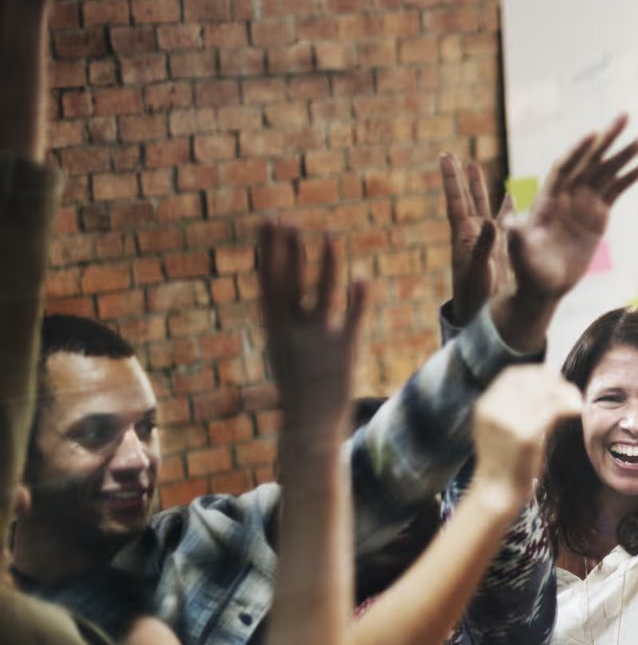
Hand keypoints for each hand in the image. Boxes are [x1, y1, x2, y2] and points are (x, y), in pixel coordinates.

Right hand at [256, 223, 368, 433]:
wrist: (309, 425)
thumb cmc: (298, 384)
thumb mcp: (285, 346)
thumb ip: (288, 316)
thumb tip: (286, 285)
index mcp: (274, 329)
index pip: (268, 281)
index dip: (269, 250)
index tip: (268, 221)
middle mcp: (292, 332)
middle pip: (289, 284)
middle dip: (288, 251)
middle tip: (286, 219)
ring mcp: (318, 342)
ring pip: (322, 297)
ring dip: (325, 268)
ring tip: (329, 238)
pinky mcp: (344, 352)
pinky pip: (352, 321)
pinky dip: (357, 302)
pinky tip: (362, 279)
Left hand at [439, 153, 511, 327]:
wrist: (479, 314)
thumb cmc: (475, 294)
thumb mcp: (479, 269)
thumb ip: (485, 244)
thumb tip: (490, 220)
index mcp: (463, 236)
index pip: (456, 201)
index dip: (451, 180)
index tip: (446, 157)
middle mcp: (471, 234)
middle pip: (465, 199)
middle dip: (461, 178)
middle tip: (452, 155)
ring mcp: (484, 240)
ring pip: (482, 206)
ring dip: (479, 188)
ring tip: (476, 165)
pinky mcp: (497, 248)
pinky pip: (502, 222)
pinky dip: (505, 209)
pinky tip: (510, 196)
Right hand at [470, 365, 581, 510]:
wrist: (496, 492)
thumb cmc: (505, 461)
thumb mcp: (500, 427)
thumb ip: (514, 406)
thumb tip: (547, 385)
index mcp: (485, 404)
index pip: (513, 374)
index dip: (538, 373)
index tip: (556, 381)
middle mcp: (493, 408)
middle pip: (531, 380)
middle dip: (556, 382)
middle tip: (572, 394)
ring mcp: (508, 421)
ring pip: (546, 392)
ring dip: (567, 394)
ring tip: (577, 404)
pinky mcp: (525, 435)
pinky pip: (554, 409)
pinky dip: (571, 407)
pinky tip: (578, 412)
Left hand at [500, 115, 637, 339]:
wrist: (545, 285)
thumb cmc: (528, 271)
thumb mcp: (521, 255)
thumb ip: (516, 236)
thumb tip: (508, 223)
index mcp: (548, 199)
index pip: (564, 168)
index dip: (577, 153)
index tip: (592, 135)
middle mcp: (567, 194)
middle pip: (589, 161)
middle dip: (606, 139)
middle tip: (624, 116)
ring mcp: (584, 202)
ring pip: (606, 172)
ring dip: (624, 155)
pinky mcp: (598, 214)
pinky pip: (616, 190)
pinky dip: (630, 176)